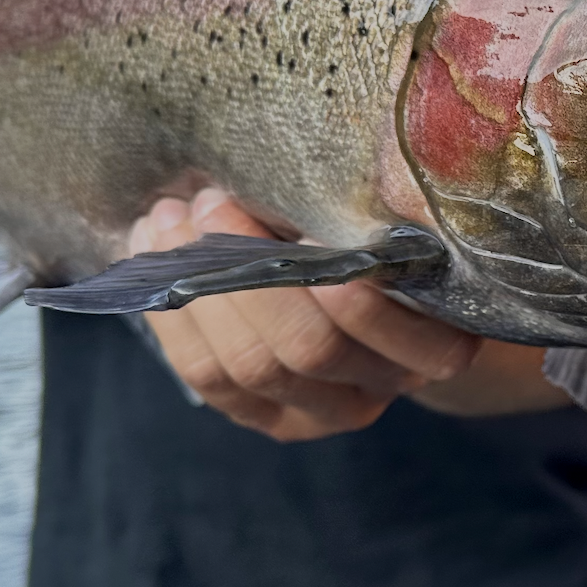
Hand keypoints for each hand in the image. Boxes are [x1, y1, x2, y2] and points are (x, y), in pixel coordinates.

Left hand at [132, 188, 482, 441]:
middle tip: (211, 203)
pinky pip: (207, 377)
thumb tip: (328, 171)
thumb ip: (377, 211)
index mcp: (434, 347)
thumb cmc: (383, 240)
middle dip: (248, 273)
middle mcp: (377, 389)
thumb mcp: (396, 224)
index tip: (306, 231)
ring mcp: (315, 414)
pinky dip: (173, 318)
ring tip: (168, 221)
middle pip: (308, 350)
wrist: (369, 298)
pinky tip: (153, 260)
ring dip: (198, 288)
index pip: (402, 338)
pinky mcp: (262, 415)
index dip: (350, 293)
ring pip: (248, 366)